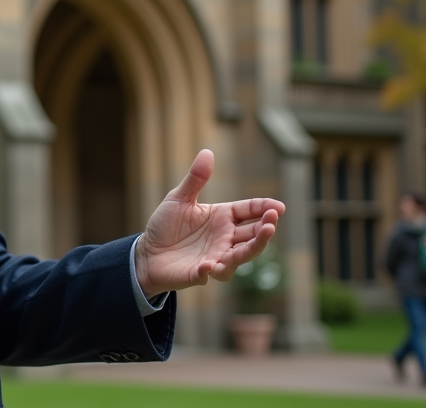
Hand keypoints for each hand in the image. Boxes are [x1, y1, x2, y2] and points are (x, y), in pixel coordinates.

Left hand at [135, 149, 283, 298]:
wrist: (147, 253)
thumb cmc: (165, 225)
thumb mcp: (179, 199)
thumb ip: (195, 179)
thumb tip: (207, 152)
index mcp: (222, 218)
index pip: (249, 211)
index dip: (264, 208)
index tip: (278, 207)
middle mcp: (224, 238)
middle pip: (252, 235)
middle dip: (265, 229)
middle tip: (272, 220)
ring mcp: (216, 257)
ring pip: (241, 256)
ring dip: (252, 248)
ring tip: (261, 236)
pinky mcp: (201, 273)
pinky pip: (211, 274)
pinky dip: (212, 270)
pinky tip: (208, 265)